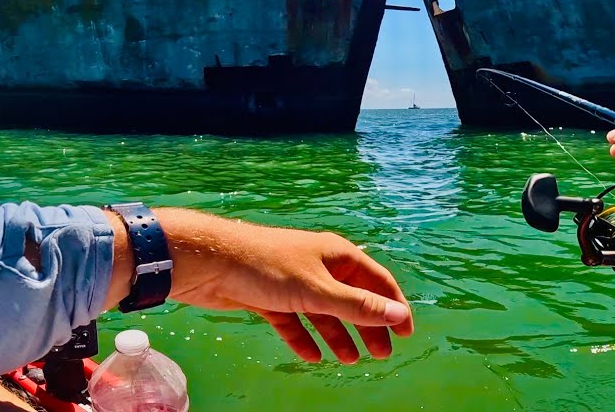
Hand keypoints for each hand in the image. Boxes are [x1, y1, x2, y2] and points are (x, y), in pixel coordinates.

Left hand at [103, 209, 412, 364]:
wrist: (208, 261)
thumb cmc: (266, 267)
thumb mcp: (318, 290)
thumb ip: (358, 305)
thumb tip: (399, 314)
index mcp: (336, 255)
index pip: (376, 280)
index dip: (393, 305)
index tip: (406, 333)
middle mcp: (317, 265)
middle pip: (351, 298)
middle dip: (367, 326)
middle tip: (381, 355)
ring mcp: (292, 281)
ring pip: (323, 312)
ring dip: (337, 335)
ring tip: (349, 360)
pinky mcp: (268, 296)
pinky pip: (293, 320)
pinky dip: (304, 337)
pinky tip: (312, 357)